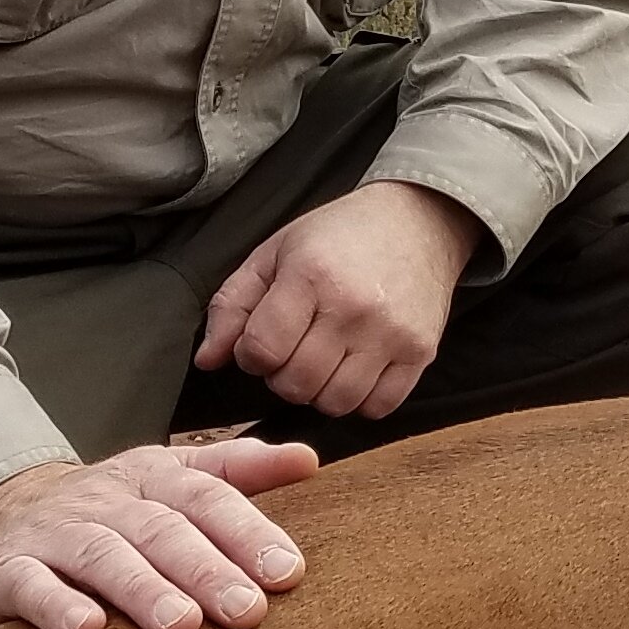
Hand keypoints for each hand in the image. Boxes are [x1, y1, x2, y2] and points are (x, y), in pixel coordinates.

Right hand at [0, 436, 319, 628]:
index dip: (247, 532)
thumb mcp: (167, 477)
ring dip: (143, 589)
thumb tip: (309, 460)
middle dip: (206, 569)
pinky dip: (56, 605)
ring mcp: (54, 534)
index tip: (287, 572)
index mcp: (151, 477)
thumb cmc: (105, 508)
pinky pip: (31, 585)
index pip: (207, 497)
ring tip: (181, 625)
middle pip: (161, 530)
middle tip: (247, 611)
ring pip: (102, 555)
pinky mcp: (6, 571)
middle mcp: (105, 501)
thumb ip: (236, 470)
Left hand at [194, 180, 481, 422]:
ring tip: (323, 361)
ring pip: (335, 403)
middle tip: (293, 350)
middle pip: (296, 383)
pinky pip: (379, 407)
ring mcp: (392, 333)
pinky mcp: (421, 352)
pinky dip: (360, 400)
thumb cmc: (339, 236)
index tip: (262, 340)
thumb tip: (207, 361)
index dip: (251, 355)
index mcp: (310, 276)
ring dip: (319, 391)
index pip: (262, 350)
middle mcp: (353, 308)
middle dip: (282, 375)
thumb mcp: (275, 253)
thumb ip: (233, 305)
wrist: (418, 221)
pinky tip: (355, 370)